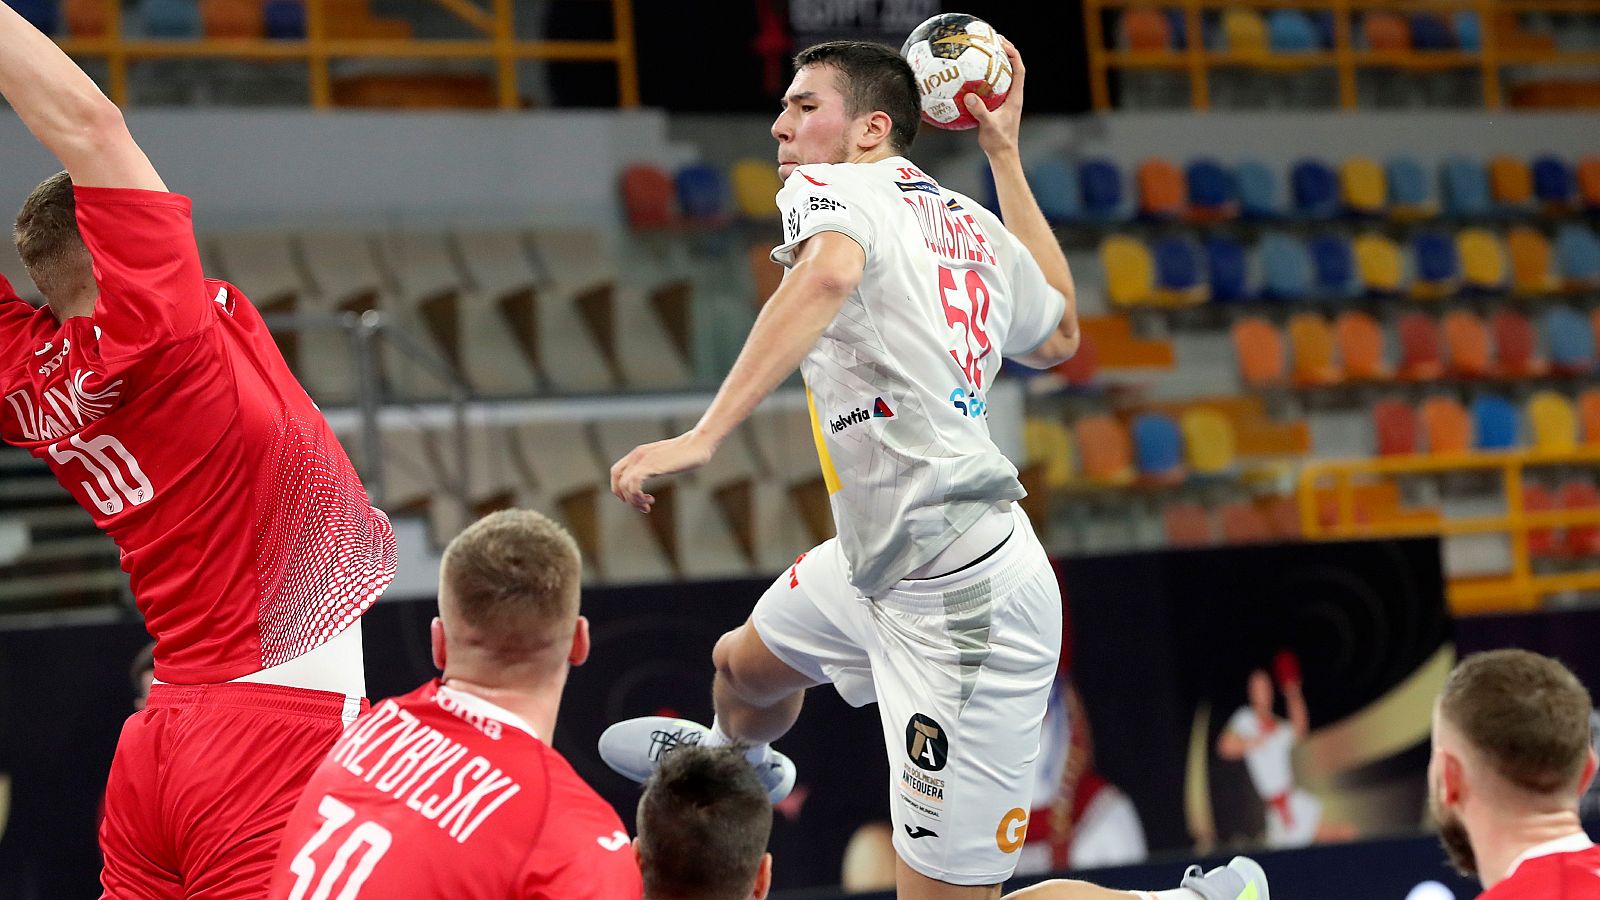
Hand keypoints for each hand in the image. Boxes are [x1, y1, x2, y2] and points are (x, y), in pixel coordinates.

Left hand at [609, 431, 715, 512]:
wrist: (698, 445)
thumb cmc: (687, 453)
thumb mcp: (666, 459)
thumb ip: (657, 464)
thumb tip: (658, 472)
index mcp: (639, 453)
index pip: (616, 471)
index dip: (619, 488)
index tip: (633, 498)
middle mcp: (637, 455)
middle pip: (617, 479)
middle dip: (625, 497)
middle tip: (641, 506)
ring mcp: (643, 460)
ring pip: (625, 485)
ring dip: (634, 500)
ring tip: (648, 505)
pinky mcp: (650, 466)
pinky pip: (633, 485)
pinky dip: (638, 497)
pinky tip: (650, 501)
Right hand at [964, 37, 1024, 157]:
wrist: (1002, 155)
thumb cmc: (998, 141)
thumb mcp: (988, 126)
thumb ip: (980, 111)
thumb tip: (969, 97)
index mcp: (1015, 97)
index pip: (1018, 69)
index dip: (1013, 54)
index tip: (1002, 43)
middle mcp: (1012, 96)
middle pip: (1011, 68)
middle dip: (1003, 53)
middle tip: (991, 41)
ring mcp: (1004, 101)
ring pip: (1001, 78)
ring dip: (993, 66)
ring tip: (981, 54)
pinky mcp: (996, 107)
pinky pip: (990, 89)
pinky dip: (982, 81)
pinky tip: (968, 79)